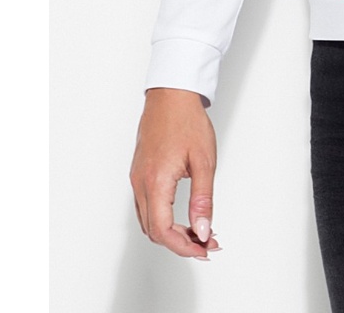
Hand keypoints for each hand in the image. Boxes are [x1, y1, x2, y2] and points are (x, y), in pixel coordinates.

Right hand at [129, 87, 221, 258]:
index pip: (163, 231)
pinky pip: (146, 207)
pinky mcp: (139, 173)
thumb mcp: (204, 160)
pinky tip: (182, 217)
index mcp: (156, 181)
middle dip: (180, 243)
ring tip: (198, 232)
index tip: (203, 249)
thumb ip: (202, 199)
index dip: (183, 247)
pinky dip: (163, 218)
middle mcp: (141, 183)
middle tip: (206, 243)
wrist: (171, 94)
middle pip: (154, 231)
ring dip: (171, 232)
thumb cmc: (187, 120)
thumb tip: (202, 230)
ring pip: (148, 221)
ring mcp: (137, 178)